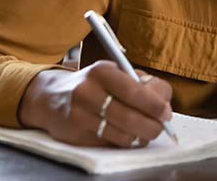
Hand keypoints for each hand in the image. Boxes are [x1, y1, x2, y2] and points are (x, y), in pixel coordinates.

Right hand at [18, 61, 172, 147]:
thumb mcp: (112, 72)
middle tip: (161, 127)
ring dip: (140, 136)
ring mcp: (80, 116)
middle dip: (153, 126)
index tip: (166, 112)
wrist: (50, 97)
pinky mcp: (75, 136)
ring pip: (122, 135)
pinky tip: (127, 135)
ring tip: (145, 131)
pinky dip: (124, 142)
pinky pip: (110, 144)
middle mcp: (88, 93)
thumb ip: (138, 84)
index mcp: (102, 72)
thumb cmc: (93, 84)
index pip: (135, 91)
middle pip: (131, 117)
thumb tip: (164, 106)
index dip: (156, 105)